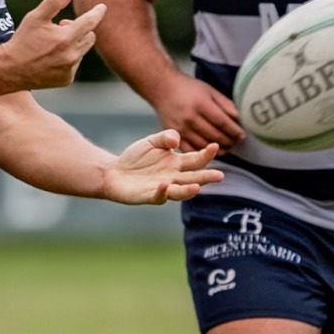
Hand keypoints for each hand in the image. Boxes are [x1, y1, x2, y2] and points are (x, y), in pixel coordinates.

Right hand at [0, 0, 103, 90]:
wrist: (10, 70)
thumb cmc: (23, 40)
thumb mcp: (35, 17)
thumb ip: (54, 2)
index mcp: (65, 38)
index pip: (90, 22)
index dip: (97, 12)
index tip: (102, 7)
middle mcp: (71, 56)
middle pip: (90, 36)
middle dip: (80, 29)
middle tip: (61, 27)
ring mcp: (70, 69)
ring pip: (82, 50)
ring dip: (74, 44)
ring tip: (53, 44)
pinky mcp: (66, 79)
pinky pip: (74, 65)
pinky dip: (68, 59)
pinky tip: (51, 58)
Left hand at [101, 130, 222, 204]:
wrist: (114, 172)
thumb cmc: (136, 157)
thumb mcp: (151, 141)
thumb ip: (165, 137)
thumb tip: (176, 141)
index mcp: (177, 163)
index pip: (196, 160)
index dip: (206, 154)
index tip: (215, 146)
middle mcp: (173, 177)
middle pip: (193, 178)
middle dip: (206, 177)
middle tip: (219, 176)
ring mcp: (162, 188)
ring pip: (179, 192)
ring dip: (188, 191)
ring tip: (197, 187)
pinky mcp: (148, 196)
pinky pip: (158, 196)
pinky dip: (162, 192)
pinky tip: (164, 185)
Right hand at [155, 76, 246, 151]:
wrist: (164, 89)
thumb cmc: (189, 89)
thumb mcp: (210, 91)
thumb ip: (226, 105)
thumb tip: (240, 119)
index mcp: (201, 104)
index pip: (223, 122)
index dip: (234, 131)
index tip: (242, 135)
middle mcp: (190, 118)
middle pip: (215, 136)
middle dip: (229, 141)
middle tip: (236, 142)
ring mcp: (181, 129)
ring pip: (204, 145)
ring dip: (218, 149)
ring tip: (227, 147)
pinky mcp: (174, 136)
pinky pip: (191, 150)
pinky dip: (202, 152)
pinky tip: (211, 150)